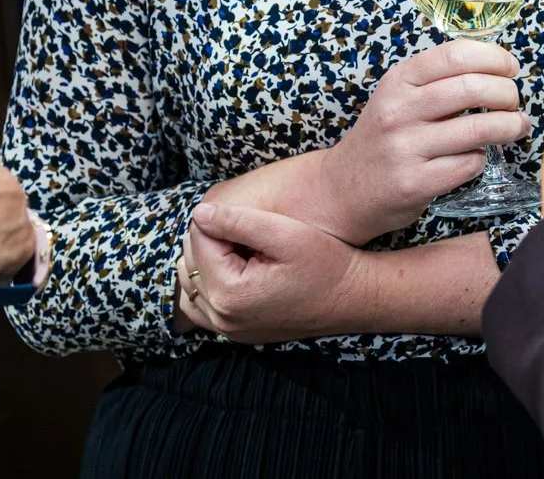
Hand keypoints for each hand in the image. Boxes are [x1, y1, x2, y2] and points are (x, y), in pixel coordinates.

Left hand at [176, 202, 373, 343]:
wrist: (352, 297)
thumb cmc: (325, 262)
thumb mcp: (285, 233)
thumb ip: (238, 221)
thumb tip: (199, 214)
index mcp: (230, 293)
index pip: (199, 242)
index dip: (214, 218)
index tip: (238, 210)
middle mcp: (223, 318)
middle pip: (190, 265)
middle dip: (207, 239)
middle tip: (238, 223)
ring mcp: (229, 330)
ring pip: (191, 288)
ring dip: (204, 262)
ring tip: (233, 243)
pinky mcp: (237, 333)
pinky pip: (202, 307)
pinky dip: (208, 284)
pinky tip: (229, 267)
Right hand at [306, 40, 529, 243]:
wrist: (341, 189)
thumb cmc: (382, 139)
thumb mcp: (397, 98)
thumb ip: (437, 82)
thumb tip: (497, 70)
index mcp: (398, 81)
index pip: (455, 55)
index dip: (493, 57)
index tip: (510, 67)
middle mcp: (399, 110)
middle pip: (472, 89)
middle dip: (507, 93)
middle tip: (514, 101)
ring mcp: (405, 148)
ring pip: (478, 129)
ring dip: (509, 126)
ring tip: (516, 127)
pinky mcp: (414, 183)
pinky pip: (469, 165)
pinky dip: (482, 159)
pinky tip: (476, 158)